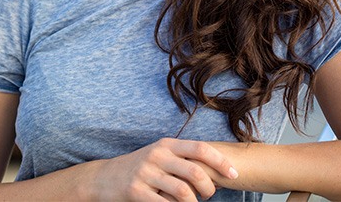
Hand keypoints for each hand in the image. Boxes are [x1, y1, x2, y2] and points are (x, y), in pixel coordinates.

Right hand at [86, 137, 237, 200]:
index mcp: (167, 144)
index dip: (220, 161)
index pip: (200, 149)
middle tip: (209, 195)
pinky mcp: (136, 191)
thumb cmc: (141, 167)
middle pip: (195, 172)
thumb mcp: (160, 155)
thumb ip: (182, 157)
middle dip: (209, 188)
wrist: (106, 177)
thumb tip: (215, 167)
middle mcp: (158, 155)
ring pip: (182, 192)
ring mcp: (146, 173)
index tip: (234, 174)